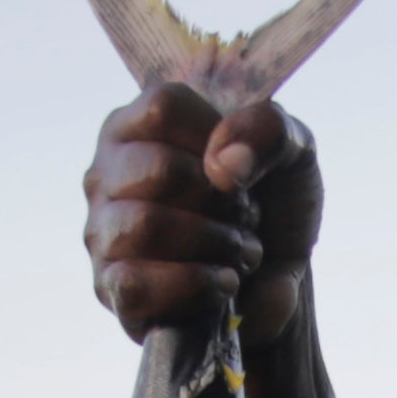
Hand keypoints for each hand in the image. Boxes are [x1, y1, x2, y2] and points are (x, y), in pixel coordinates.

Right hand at [84, 82, 319, 339]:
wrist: (277, 282)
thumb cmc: (272, 205)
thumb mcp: (293, 152)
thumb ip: (270, 131)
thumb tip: (223, 165)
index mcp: (139, 125)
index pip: (165, 107)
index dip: (217, 138)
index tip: (241, 166)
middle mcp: (108, 173)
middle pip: (159, 169)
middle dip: (223, 200)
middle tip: (245, 215)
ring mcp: (103, 232)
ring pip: (144, 226)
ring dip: (214, 242)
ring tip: (239, 249)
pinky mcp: (112, 290)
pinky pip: (134, 284)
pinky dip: (195, 285)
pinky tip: (224, 283)